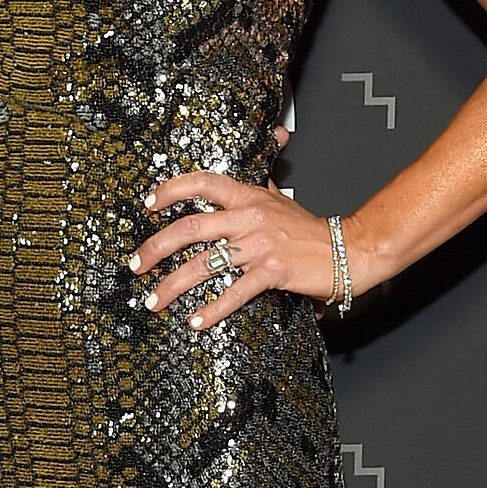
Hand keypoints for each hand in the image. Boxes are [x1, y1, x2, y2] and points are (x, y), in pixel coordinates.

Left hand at [130, 167, 348, 334]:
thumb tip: (255, 167)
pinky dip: (212, 309)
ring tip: (155, 300)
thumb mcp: (281, 201)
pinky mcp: (271, 272)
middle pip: (189, 227)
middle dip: (155, 248)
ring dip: (173, 285)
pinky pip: (234, 292)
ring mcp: (259, 245)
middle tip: (137, 264)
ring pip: (204, 263)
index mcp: (249, 197)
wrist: (349, 250)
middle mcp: (249, 217)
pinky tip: (196, 320)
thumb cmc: (313, 231)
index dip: (171, 190)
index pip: (202, 183)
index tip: (148, 204)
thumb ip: (260, 188)